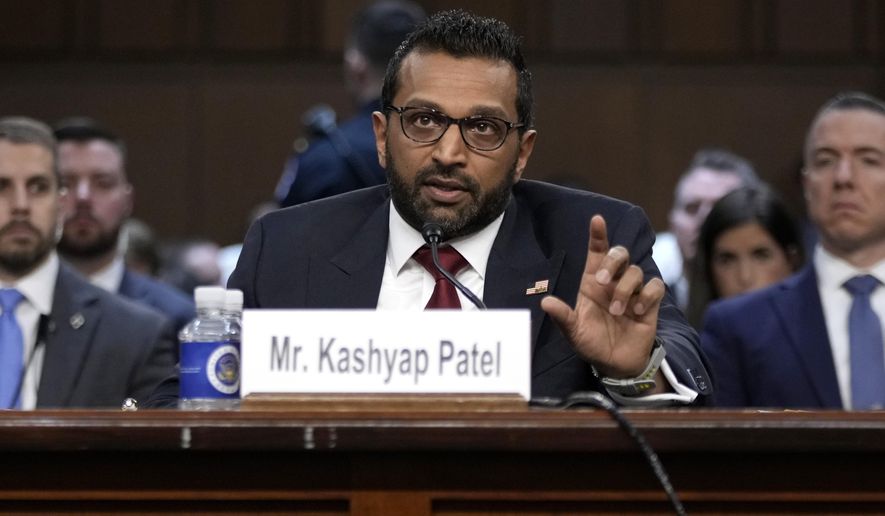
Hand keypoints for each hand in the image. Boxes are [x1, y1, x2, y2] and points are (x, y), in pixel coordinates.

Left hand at [541, 215, 664, 377]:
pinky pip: (654, 286)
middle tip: (602, 281)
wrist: (614, 363)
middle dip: (612, 262)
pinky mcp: (649, 302)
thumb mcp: (573, 332)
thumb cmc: (591, 343)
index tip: (596, 220)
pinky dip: (647, 295)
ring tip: (617, 312)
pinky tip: (638, 311)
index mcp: (592, 283)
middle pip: (619, 253)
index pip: (597, 252)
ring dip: (625, 289)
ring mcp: (632, 291)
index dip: (598, 235)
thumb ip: (562, 317)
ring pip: (636, 271)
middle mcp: (613, 282)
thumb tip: (545, 302)